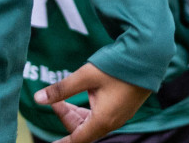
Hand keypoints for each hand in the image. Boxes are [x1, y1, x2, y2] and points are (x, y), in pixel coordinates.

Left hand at [34, 62, 152, 142]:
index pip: (76, 140)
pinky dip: (90, 109)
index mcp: (103, 119)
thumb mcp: (86, 76)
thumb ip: (61, 89)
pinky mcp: (126, 106)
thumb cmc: (119, 65)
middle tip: (56, 102)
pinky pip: (104, 115)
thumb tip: (38, 99)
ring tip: (67, 98)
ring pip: (93, 122)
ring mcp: (121, 114)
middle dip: (67, 118)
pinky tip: (87, 94)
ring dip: (78, 112)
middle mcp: (113, 121)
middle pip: (84, 130)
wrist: (150, 54)